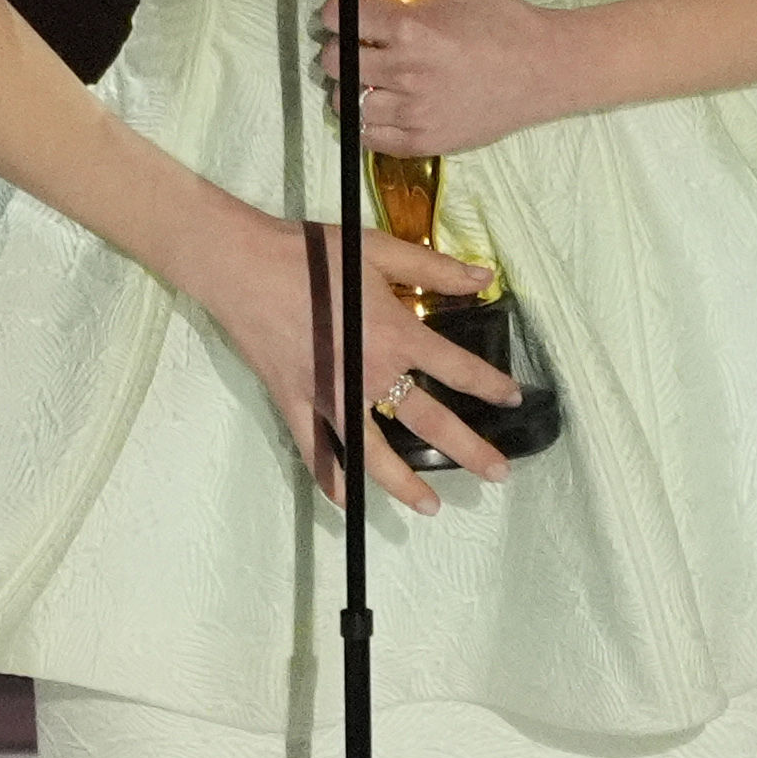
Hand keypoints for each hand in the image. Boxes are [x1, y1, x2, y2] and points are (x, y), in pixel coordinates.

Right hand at [194, 216, 525, 513]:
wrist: (245, 266)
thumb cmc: (312, 254)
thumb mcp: (380, 251)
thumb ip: (434, 269)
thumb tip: (483, 276)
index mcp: (397, 334)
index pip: (458, 369)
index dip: (490, 385)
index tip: (512, 398)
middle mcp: (370, 374)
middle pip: (430, 422)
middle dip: (469, 450)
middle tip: (498, 474)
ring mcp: (331, 396)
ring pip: (374, 455)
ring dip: (406, 484)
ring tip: (431, 506)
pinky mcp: (295, 405)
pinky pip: (316, 453)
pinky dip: (332, 480)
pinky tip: (347, 500)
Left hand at [314, 0, 582, 162]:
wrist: (543, 68)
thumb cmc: (502, 20)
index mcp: (409, 29)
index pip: (337, 18)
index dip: (335, 13)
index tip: (342, 15)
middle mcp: (406, 72)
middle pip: (333, 62)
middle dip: (339, 49)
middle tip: (354, 46)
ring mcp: (414, 112)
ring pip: (344, 102)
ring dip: (350, 87)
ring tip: (368, 78)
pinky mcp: (424, 141)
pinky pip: (369, 136)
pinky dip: (367, 121)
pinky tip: (382, 105)